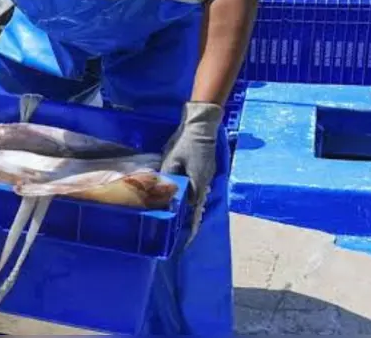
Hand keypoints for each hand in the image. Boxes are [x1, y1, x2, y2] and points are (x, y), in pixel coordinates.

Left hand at [160, 102, 222, 242]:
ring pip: (195, 198)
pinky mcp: (204, 170)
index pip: (194, 214)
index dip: (189, 230)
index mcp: (198, 185)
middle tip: (174, 235)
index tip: (184, 244)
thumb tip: (164, 194)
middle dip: (185, 222)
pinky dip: (188, 196)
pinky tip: (179, 197)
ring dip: (186, 209)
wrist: (202, 125)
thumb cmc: (186, 143)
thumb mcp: (172, 160)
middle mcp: (204, 184)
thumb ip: (168, 178)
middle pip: (195, 208)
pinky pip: (196, 188)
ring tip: (174, 220)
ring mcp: (206, 177)